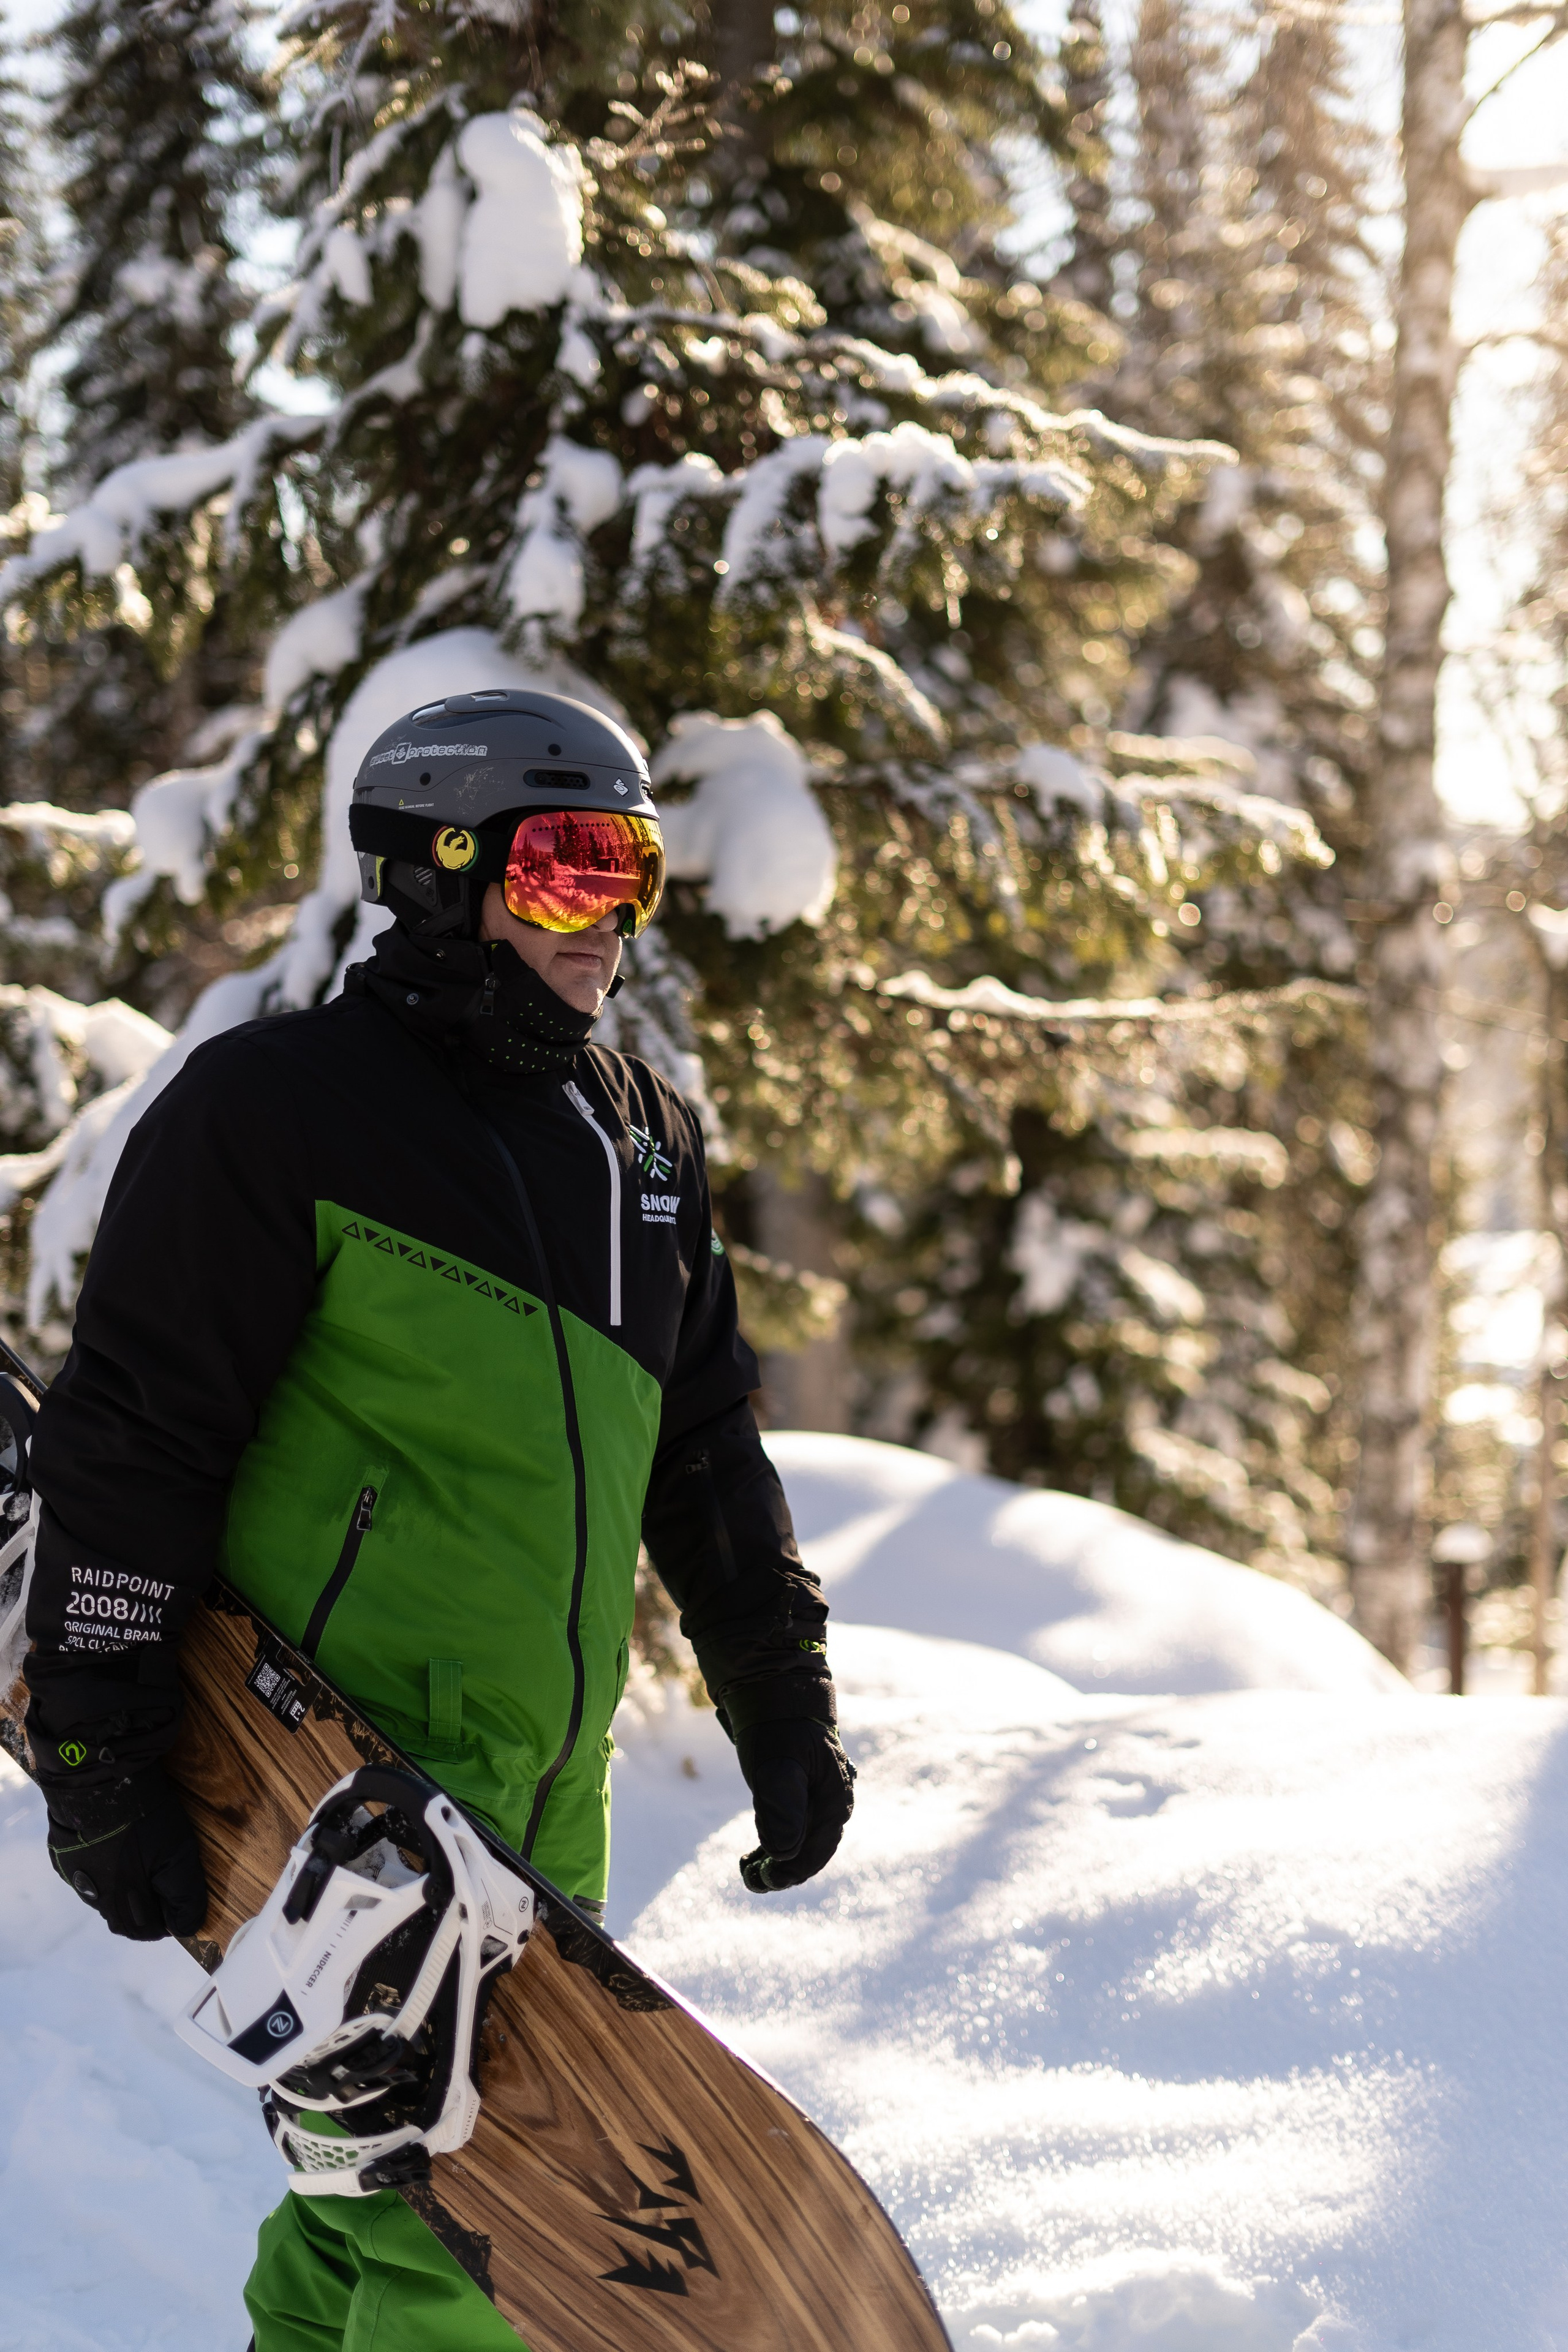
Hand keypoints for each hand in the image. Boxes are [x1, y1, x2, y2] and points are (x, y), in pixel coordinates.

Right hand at [44, 1763, 208, 1940]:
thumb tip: (186, 1928)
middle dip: (144, 1910)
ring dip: (121, 1889)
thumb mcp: (177, 1856)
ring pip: (101, 1895)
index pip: (144, 1930)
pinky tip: (113, 1848)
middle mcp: (92, 1894)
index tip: (177, 1908)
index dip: (165, 1922)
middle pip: (121, 1917)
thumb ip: (184, 1897)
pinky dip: (101, 1868)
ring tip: (139, 1865)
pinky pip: (84, 1871)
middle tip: (161, 1889)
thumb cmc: (144, 1821)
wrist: (101, 1780)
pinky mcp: (61, 1853)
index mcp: (119, 1901)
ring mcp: (74, 1873)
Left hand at [734, 1717, 855, 1892]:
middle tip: (750, 1878)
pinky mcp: (799, 1800)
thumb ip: (783, 1807)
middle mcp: (830, 1805)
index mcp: (836, 1798)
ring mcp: (815, 1802)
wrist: (773, 1698)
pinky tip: (751, 1856)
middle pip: (811, 1853)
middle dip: (782, 1871)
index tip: (766, 1880)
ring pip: (800, 1846)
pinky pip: (791, 1833)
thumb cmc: (778, 1731)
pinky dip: (772, 1849)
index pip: (819, 1850)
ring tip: (746, 1869)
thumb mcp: (778, 1765)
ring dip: (775, 1863)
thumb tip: (785, 1854)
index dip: (794, 1871)